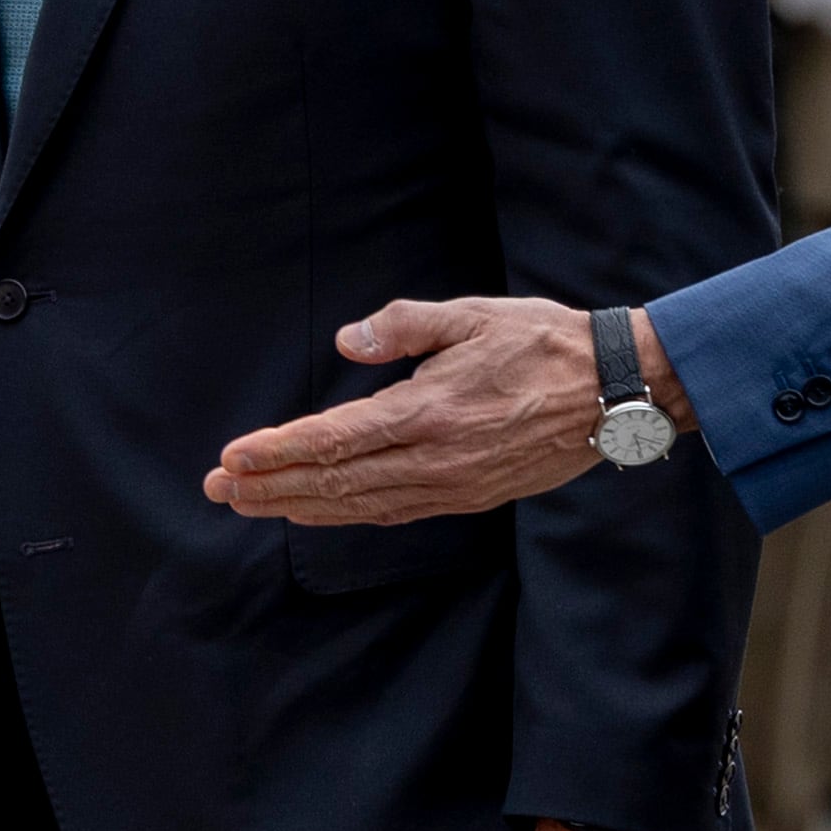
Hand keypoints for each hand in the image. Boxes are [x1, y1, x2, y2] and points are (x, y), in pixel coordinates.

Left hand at [214, 292, 690, 523]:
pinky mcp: (470, 498)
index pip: (333, 439)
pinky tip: (318, 510)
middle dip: (269, 487)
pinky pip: (393, 512)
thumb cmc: (543, 343)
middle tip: (217, 488)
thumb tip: (346, 341)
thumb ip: (403, 326)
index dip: (276, 451)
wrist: (614, 392)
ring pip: (359, 505)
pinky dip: (346, 515)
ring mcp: (452, 486)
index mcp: (428, 410)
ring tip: (251, 504)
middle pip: (333, 482)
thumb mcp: (471, 315)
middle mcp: (434, 458)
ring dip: (298, 506)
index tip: (231, 457)